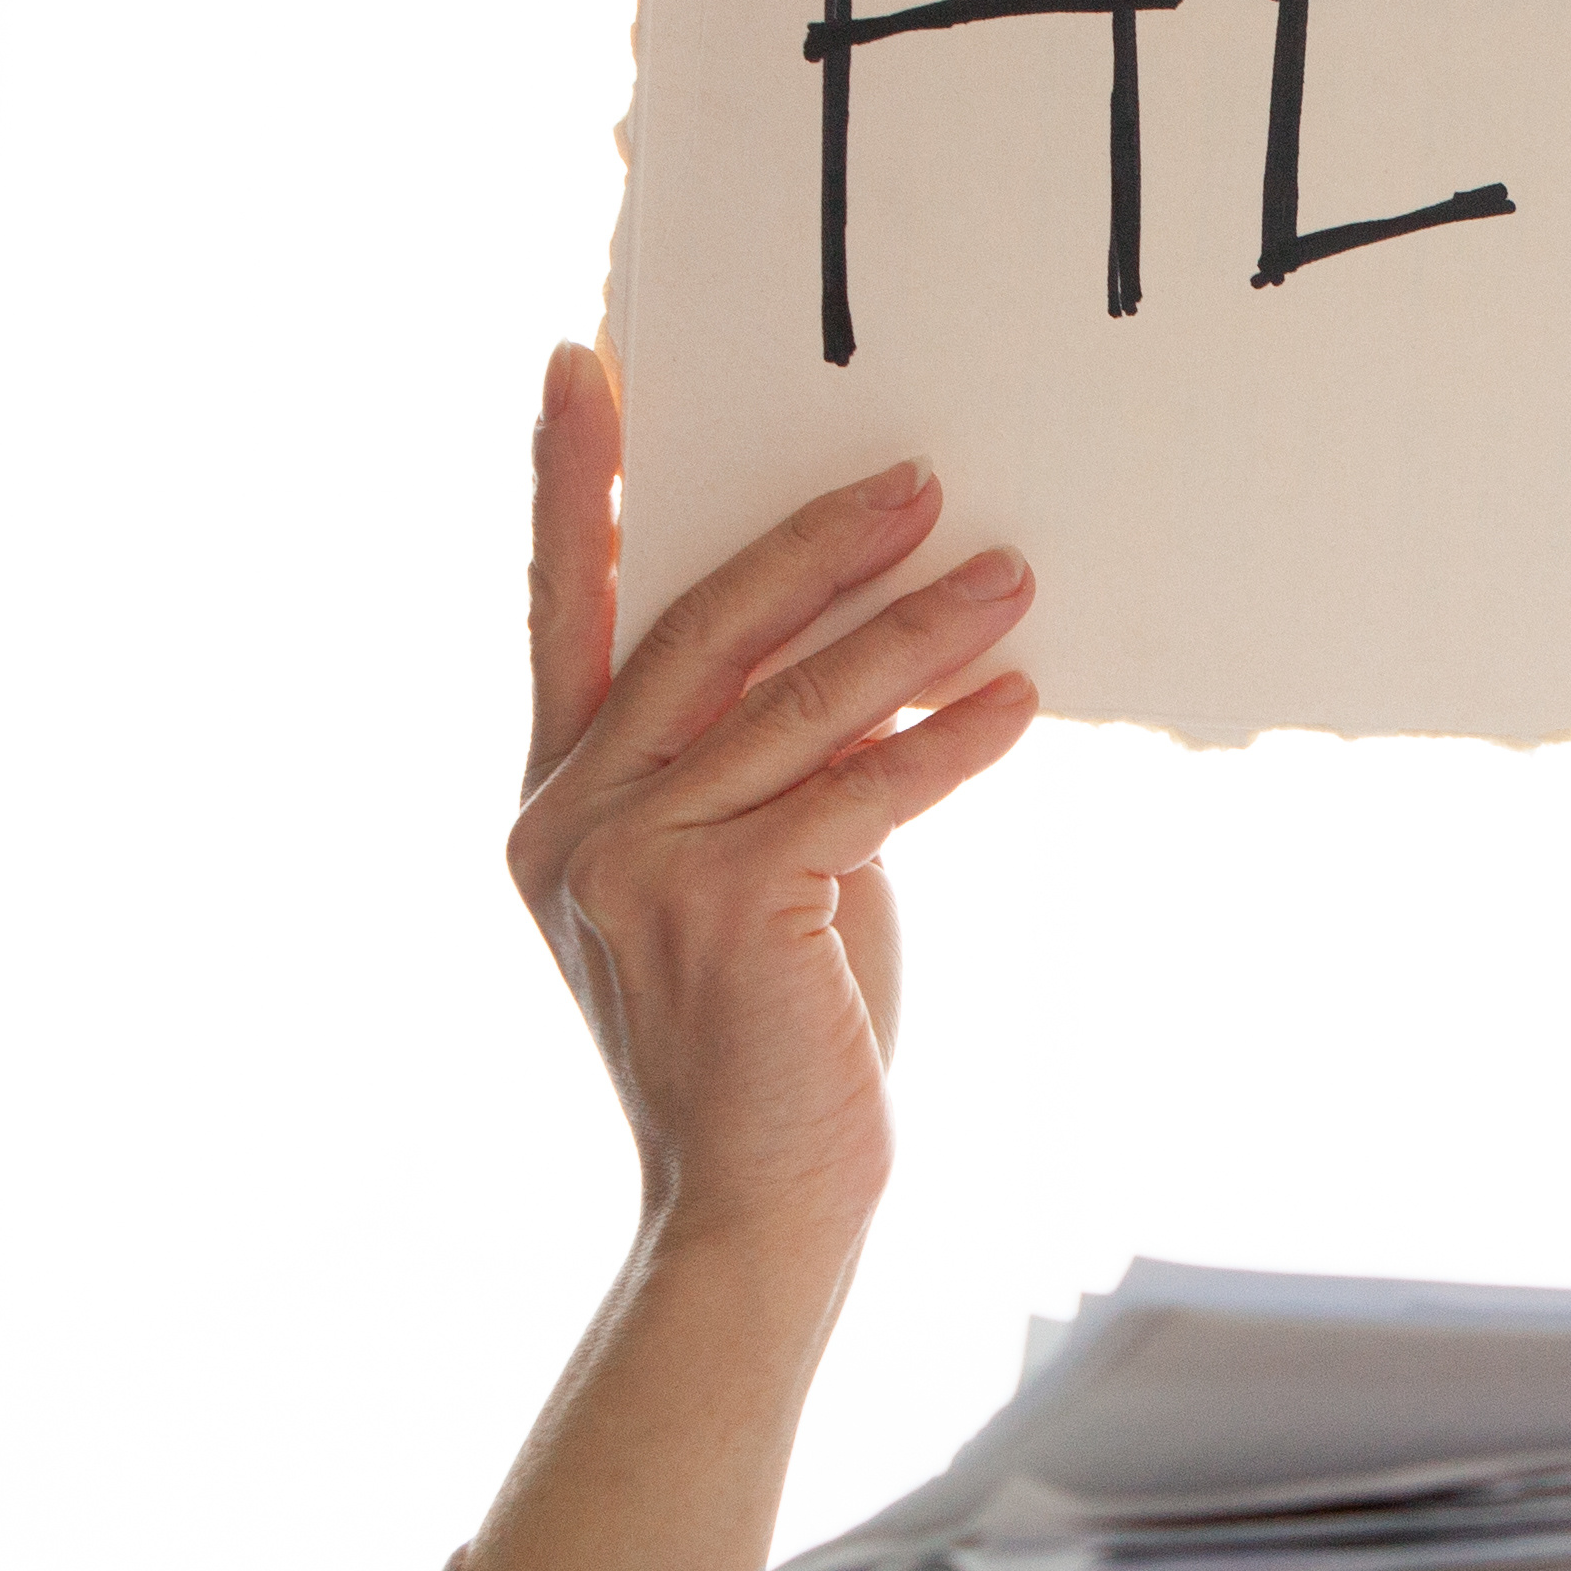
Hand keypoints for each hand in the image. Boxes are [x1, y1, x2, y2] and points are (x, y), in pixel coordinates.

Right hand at [509, 344, 1039, 1259]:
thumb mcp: (749, 875)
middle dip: (810, 542)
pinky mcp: (723, 905)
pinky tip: (1015, 702)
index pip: (560, 611)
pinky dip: (946, 742)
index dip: (569, 487)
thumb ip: (767, 767)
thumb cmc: (770, 1044)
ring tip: (1011, 574)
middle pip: (696, 630)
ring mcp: (634, 862)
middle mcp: (572, 819)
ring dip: (915, 632)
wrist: (756, 1211)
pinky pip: (856, 789)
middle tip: (917, 474)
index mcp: (556, 802)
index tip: (585, 360)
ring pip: (793, 705)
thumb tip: (878, 655)